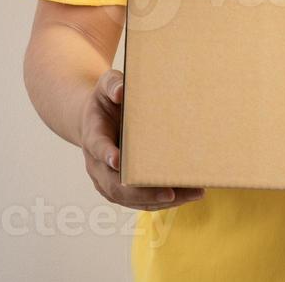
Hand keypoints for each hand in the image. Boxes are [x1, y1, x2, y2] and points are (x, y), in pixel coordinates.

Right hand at [79, 68, 205, 211]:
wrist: (95, 120)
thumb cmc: (106, 101)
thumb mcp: (106, 86)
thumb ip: (112, 84)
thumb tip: (121, 91)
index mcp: (93, 136)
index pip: (98, 147)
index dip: (106, 154)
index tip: (118, 161)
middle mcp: (97, 164)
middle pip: (115, 185)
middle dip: (142, 191)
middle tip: (169, 193)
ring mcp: (107, 180)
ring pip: (129, 198)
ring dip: (159, 200)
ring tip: (191, 194)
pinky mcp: (120, 189)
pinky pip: (139, 201)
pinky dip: (161, 201)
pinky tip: (186, 195)